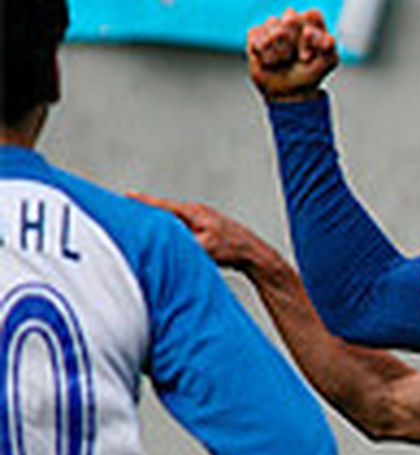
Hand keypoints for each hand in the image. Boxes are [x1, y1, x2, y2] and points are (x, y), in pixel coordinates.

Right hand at [128, 191, 268, 271]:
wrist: (254, 254)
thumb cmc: (232, 249)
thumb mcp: (204, 247)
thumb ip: (183, 242)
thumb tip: (165, 242)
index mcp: (194, 212)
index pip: (163, 205)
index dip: (144, 202)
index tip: (126, 196)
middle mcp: (197, 213)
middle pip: (166, 210)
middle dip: (147, 209)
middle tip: (126, 208)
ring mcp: (201, 220)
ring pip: (173, 219)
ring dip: (159, 221)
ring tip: (140, 221)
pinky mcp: (204, 230)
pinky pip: (181, 228)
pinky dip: (170, 230)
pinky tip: (164, 237)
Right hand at [246, 8, 338, 101]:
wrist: (287, 93)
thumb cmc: (309, 75)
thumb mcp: (327, 63)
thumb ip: (328, 45)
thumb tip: (309, 31)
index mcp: (312, 23)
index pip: (312, 15)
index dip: (310, 35)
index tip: (308, 56)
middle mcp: (292, 22)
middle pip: (291, 17)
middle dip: (294, 43)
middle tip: (300, 60)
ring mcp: (273, 27)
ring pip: (273, 25)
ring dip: (279, 50)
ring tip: (284, 61)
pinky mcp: (256, 35)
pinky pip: (256, 36)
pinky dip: (264, 53)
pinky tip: (270, 62)